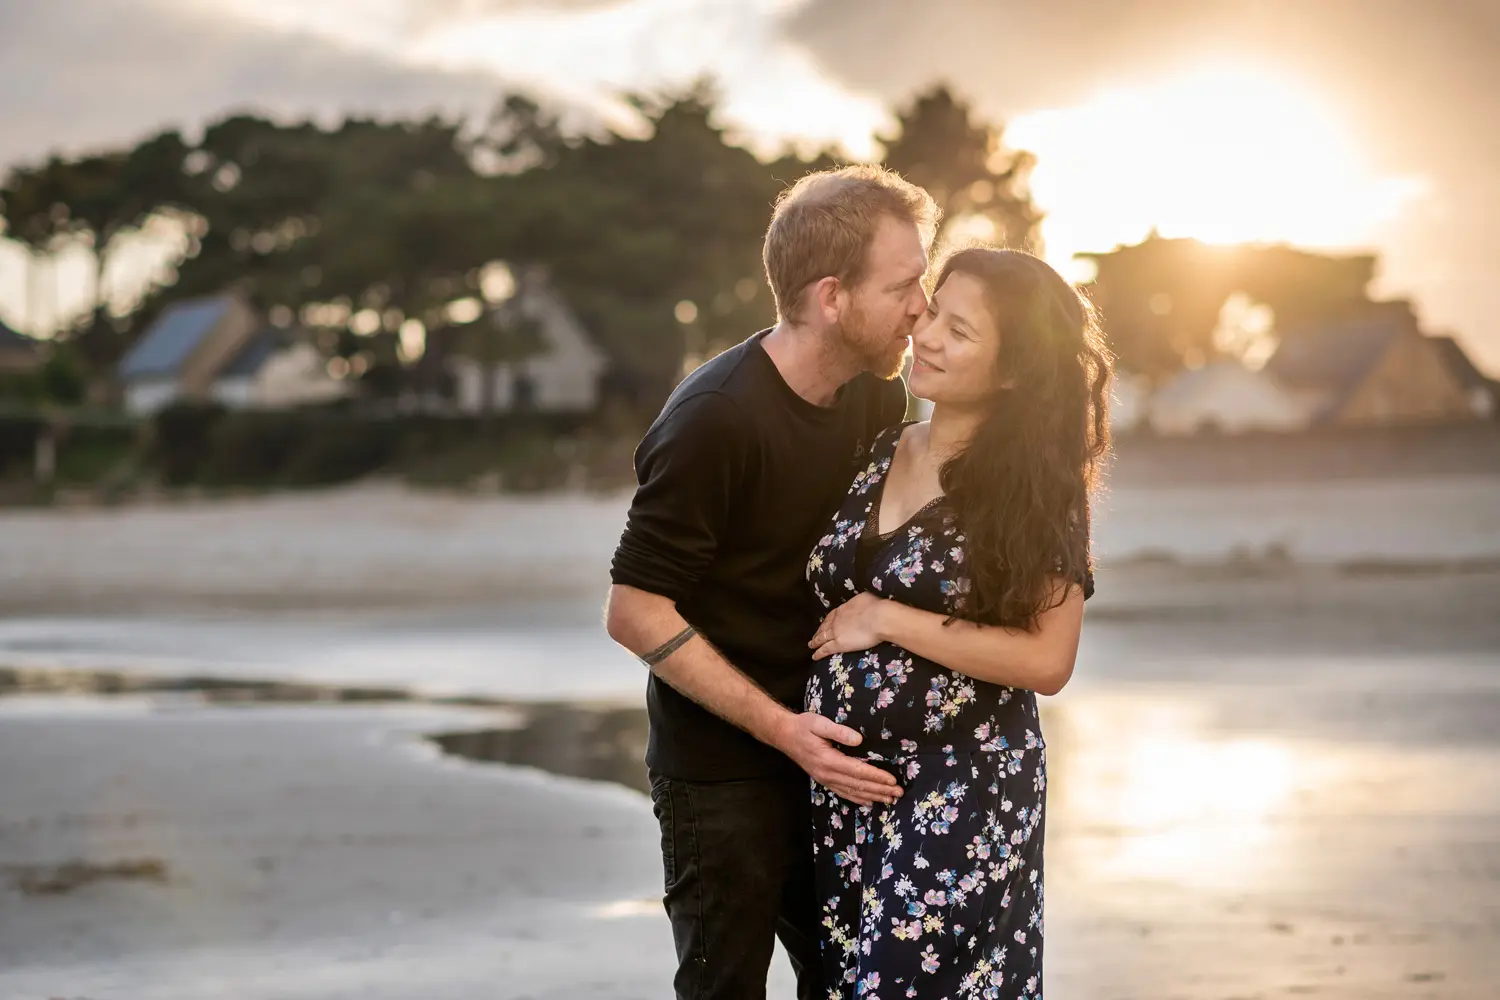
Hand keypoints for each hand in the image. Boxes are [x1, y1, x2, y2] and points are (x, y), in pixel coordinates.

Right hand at [773, 712, 900, 805]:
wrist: (784, 735)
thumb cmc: (803, 726)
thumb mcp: (819, 723)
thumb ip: (839, 731)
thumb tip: (859, 740)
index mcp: (828, 760)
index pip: (858, 771)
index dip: (876, 776)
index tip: (892, 780)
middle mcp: (827, 774)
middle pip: (858, 785)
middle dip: (880, 790)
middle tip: (898, 793)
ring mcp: (825, 779)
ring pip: (852, 792)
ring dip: (872, 796)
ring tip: (889, 800)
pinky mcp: (823, 780)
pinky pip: (843, 793)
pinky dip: (857, 799)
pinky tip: (868, 802)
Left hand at [809, 592, 889, 660]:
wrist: (877, 618)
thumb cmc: (875, 607)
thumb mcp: (864, 599)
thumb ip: (858, 603)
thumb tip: (859, 603)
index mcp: (842, 609)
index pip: (831, 616)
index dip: (827, 621)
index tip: (824, 623)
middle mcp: (836, 620)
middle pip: (824, 627)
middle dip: (818, 631)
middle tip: (814, 636)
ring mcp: (835, 632)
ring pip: (821, 638)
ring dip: (815, 642)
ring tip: (811, 645)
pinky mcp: (838, 644)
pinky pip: (825, 649)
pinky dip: (818, 653)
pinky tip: (814, 656)